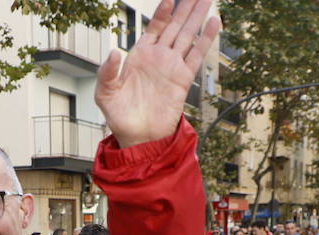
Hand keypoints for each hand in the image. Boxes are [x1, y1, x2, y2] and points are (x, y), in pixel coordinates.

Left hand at [94, 0, 220, 147]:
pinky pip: (196, 55)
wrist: (138, 137)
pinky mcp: (183, 79)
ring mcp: (172, 66)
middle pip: (175, 25)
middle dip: (186, 7)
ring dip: (197, 17)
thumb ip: (107, 71)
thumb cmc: (119, 116)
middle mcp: (159, 57)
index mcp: (140, 55)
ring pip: (188, 35)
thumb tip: (114, 52)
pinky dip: (206, 39)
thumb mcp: (105, 93)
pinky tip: (213, 23)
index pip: (154, 27)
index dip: (162, 12)